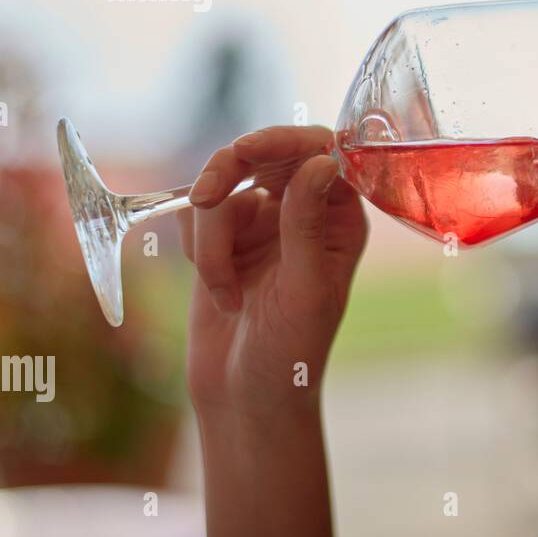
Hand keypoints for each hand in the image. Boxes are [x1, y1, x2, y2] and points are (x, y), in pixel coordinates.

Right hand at [176, 125, 367, 422]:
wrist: (244, 396)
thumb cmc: (289, 353)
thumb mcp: (304, 289)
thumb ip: (307, 223)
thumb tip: (323, 160)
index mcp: (341, 218)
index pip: (322, 151)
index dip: (285, 140)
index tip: (246, 150)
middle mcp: (304, 211)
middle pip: (264, 153)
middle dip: (228, 172)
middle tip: (206, 196)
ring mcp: (262, 222)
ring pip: (221, 187)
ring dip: (211, 240)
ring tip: (223, 290)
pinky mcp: (223, 238)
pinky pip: (197, 214)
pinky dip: (196, 249)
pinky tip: (216, 290)